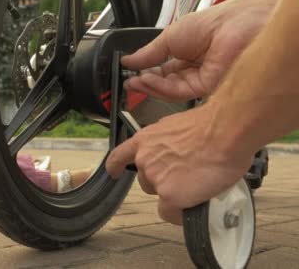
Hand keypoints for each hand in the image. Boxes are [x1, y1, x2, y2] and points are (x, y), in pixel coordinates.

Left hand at [106, 105, 254, 224]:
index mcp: (145, 140)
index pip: (121, 155)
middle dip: (163, 181)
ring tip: (197, 186)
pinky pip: (170, 213)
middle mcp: (145, 159)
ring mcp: (155, 178)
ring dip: (174, 195)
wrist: (225, 131)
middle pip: (147, 181)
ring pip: (160, 196)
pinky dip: (180, 214)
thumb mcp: (178, 128)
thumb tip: (176, 152)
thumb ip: (168, 142)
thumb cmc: (211, 125)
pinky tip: (192, 207)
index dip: (117, 166)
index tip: (115, 172)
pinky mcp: (169, 195)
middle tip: (186, 177)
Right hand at [123, 0, 273, 101]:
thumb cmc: (213, 23)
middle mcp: (195, 68)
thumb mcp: (170, 36)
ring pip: (169, 89)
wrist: (234, 26)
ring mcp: (201, 79)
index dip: (145, 71)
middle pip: (165, 82)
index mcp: (189, 52)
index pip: (163, 69)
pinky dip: (160, 87)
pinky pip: (178, 92)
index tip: (129, 71)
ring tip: (134, 80)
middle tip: (128, 81)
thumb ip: (148, 52)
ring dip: (150, 86)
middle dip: (145, 82)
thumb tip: (129, 60)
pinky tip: (147, 80)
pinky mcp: (205, 89)